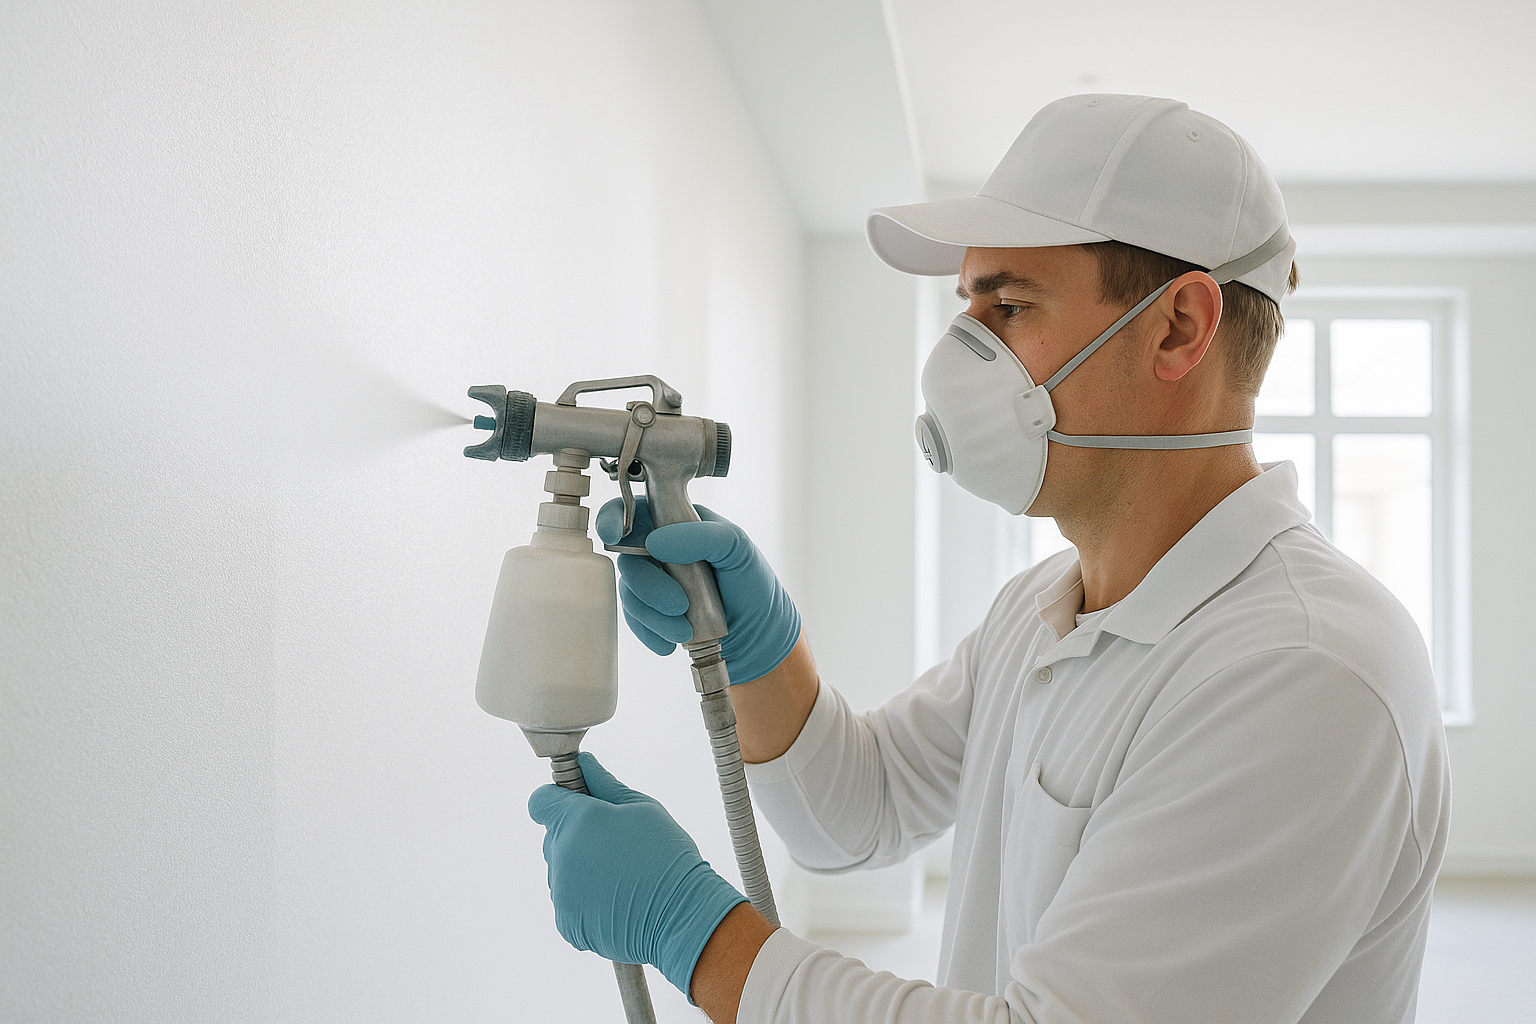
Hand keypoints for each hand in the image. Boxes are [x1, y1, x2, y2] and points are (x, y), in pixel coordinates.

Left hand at [527, 752, 746, 996]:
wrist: (681, 916)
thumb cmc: (666, 856)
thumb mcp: (643, 808)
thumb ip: (604, 784)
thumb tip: (584, 764)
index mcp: (576, 821)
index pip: (541, 801)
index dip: (558, 798)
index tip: (579, 803)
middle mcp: (560, 856)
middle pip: (554, 836)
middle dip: (576, 833)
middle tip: (615, 842)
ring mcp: (561, 892)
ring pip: (561, 869)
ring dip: (581, 866)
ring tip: (620, 874)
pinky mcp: (566, 923)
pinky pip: (568, 899)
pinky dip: (586, 897)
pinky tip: (616, 897)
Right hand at [596, 497, 800, 684]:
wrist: (760, 636)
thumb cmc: (753, 584)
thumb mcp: (738, 548)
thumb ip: (702, 536)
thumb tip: (657, 542)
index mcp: (677, 523)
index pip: (634, 510)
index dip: (614, 518)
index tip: (614, 536)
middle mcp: (660, 551)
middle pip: (627, 559)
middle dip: (648, 586)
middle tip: (679, 605)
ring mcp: (654, 583)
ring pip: (630, 594)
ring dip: (654, 616)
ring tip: (685, 630)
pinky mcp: (653, 614)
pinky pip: (636, 621)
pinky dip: (652, 634)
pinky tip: (674, 641)